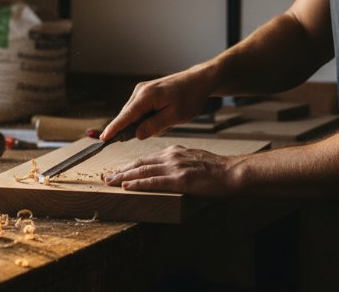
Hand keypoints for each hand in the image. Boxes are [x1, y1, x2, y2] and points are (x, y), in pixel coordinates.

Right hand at [99, 67, 214, 141]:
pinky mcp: (146, 91)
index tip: (102, 138)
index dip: (114, 129)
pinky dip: (146, 116)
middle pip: (128, 115)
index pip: (125, 116)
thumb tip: (136, 134)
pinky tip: (163, 116)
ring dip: (144, 122)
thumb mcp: (175, 116)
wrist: (198, 80)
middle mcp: (140, 91)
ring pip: (134, 113)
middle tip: (156, 130)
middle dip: (134, 128)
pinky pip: (140, 109)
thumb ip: (154, 126)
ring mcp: (142, 90)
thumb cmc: (190, 97)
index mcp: (146, 96)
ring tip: (167, 121)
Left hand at [104, 145, 239, 196]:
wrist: (232, 172)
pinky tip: (127, 186)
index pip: (145, 158)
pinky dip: (138, 184)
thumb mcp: (193, 159)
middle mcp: (171, 156)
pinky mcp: (180, 179)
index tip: (116, 170)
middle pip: (139, 163)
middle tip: (105, 176)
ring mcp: (175, 167)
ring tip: (110, 182)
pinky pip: (154, 181)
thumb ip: (178, 162)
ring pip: (142, 171)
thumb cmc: (216, 170)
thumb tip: (165, 170)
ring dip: (123, 177)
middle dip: (120, 170)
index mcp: (173, 152)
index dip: (129, 165)